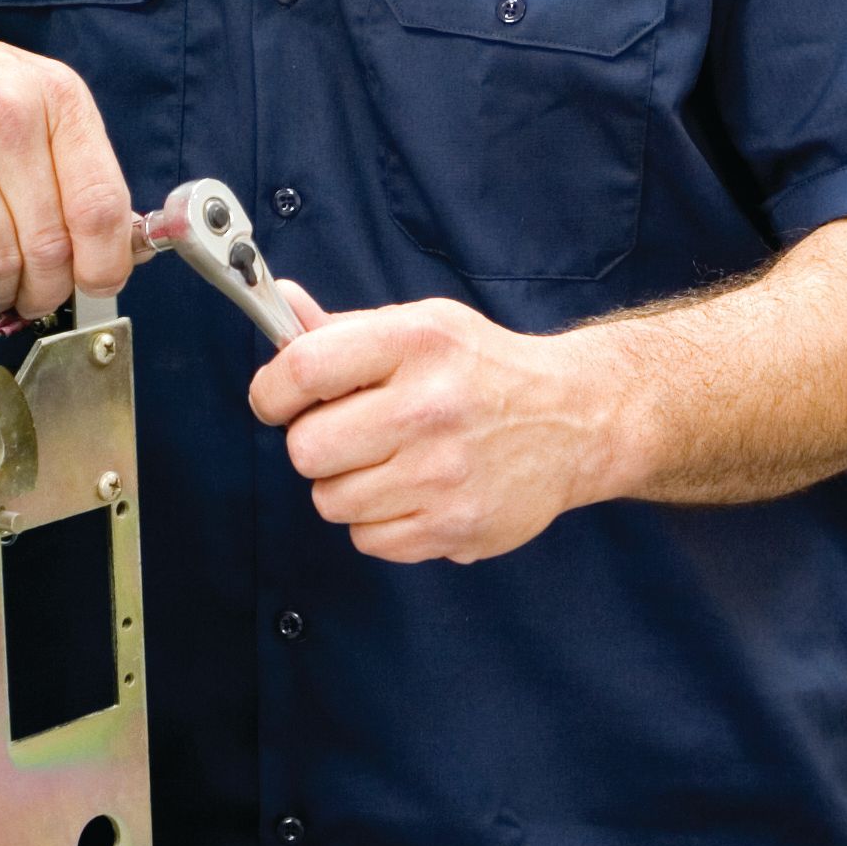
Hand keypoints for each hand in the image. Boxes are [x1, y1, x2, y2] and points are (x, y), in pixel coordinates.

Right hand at [0, 0, 134, 320]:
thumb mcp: (40, 97)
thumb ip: (82, 166)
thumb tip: (123, 248)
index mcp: (56, 98)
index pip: (100, 206)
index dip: (106, 264)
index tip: (98, 283)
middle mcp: (6, 121)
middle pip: (49, 248)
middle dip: (47, 289)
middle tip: (37, 292)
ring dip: (1, 290)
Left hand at [248, 283, 623, 565]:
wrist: (575, 420)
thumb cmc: (485, 371)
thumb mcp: (423, 327)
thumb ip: (344, 329)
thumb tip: (280, 305)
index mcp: (417, 342)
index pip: (303, 369)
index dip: (271, 391)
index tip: (277, 401)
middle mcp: (430, 406)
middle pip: (306, 448)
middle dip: (314, 444)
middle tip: (348, 435)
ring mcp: (444, 473)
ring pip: (330, 502)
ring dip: (347, 486)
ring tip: (390, 464)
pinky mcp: (456, 526)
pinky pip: (368, 540)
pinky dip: (380, 523)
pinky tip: (414, 493)